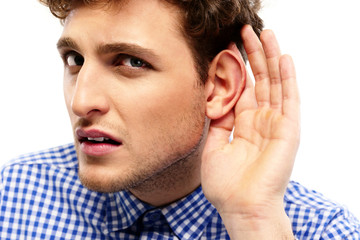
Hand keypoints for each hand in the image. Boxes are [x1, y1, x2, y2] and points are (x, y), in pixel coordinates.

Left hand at [201, 25, 299, 237]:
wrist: (240, 206)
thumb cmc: (226, 184)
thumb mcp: (213, 146)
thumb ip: (217, 122)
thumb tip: (213, 99)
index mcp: (244, 125)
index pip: (242, 88)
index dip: (237, 67)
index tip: (228, 47)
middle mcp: (261, 120)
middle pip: (259, 81)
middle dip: (253, 56)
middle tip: (246, 31)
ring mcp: (276, 123)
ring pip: (275, 83)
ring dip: (270, 58)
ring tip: (265, 34)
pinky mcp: (288, 129)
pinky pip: (290, 99)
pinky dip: (288, 78)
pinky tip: (283, 58)